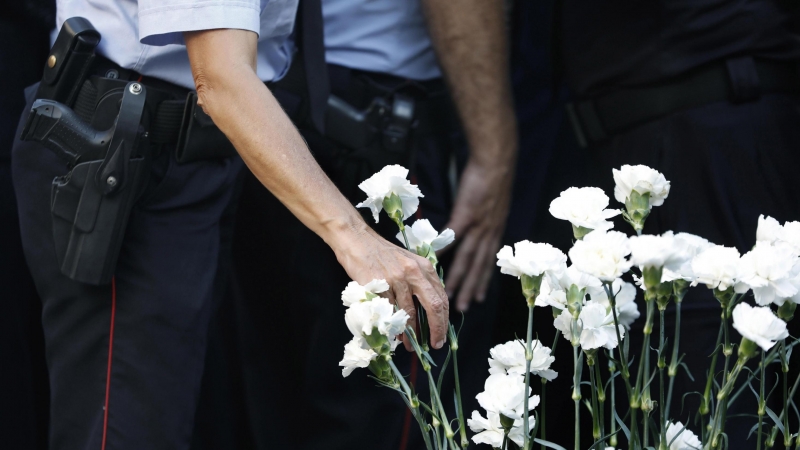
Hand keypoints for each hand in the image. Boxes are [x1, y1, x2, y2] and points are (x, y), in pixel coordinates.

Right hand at [331, 223, 449, 350]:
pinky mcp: (379, 285)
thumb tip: (428, 311)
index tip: (442, 335)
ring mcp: (396, 278)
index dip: (444, 320)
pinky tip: (393, 334)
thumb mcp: (408, 262)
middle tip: (435, 344)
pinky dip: (392, 325)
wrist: (356, 239)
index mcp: (424, 267)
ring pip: (409, 313)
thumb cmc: (381, 254)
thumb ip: (420, 282)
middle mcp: (414, 272)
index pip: (441, 297)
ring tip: (409, 345)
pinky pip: (389, 311)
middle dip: (437, 329)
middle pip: (433, 305)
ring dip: (410, 333)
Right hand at [443, 159, 513, 310]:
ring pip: (467, 258)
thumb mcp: (494, 204)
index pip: (489, 262)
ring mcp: (478, 225)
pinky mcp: (466, 214)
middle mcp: (489, 233)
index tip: (479, 299)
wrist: (496, 162)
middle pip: (478, 266)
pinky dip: (444, 249)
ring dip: (458, 278)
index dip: (483, 281)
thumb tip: (475, 229)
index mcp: (495, 231)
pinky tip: (434, 261)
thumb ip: (485, 220)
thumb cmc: (493, 178)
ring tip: (449, 294)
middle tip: (462, 309)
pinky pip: (453, 236)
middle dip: (471, 289)